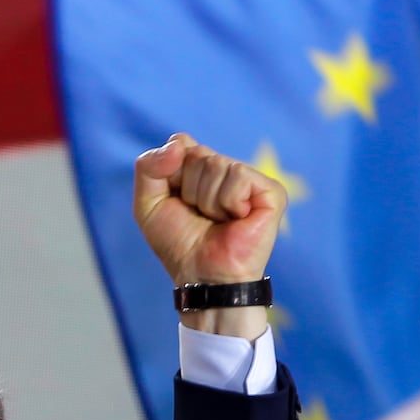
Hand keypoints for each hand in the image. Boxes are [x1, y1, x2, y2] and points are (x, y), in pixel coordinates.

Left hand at [133, 134, 286, 338]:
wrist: (203, 276)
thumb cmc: (180, 245)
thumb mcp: (148, 204)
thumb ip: (148, 166)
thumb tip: (179, 143)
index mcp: (202, 168)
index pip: (181, 143)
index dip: (171, 173)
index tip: (178, 201)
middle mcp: (227, 169)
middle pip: (197, 153)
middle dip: (189, 190)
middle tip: (201, 217)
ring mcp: (251, 180)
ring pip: (217, 164)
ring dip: (207, 201)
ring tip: (218, 222)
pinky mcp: (271, 192)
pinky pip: (238, 176)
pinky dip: (228, 202)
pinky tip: (236, 219)